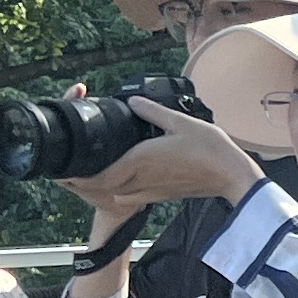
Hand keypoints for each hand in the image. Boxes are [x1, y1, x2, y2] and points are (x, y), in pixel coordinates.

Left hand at [74, 98, 261, 218]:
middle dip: (84, 183)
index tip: (65, 169)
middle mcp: (141, 179)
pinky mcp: (161, 195)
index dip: (79, 177)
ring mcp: (151, 190)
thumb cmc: (210, 149)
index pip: (99, 176)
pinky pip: (132, 196)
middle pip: (102, 189)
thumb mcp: (181, 121)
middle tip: (71, 171)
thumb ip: (153, 111)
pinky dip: (120, 192)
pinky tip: (124, 178)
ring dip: (102, 188)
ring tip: (93, 174)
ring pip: (115, 195)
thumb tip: (134, 100)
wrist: (232, 176)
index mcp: (140, 160)